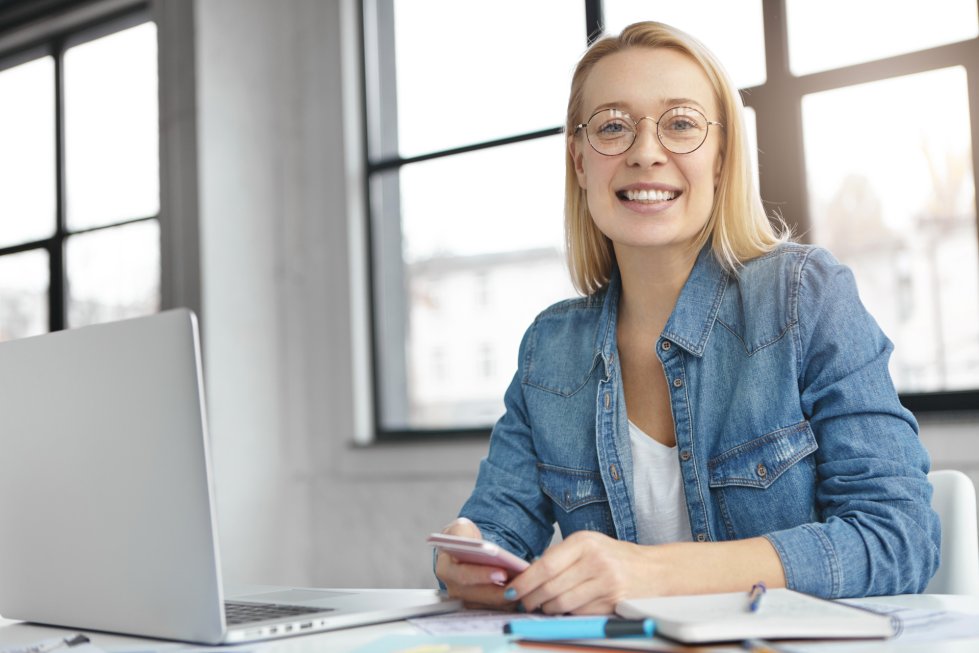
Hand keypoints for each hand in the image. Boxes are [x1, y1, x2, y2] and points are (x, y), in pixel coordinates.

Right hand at [434, 517, 517, 609]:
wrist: (465, 549)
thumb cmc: (463, 537)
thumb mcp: (460, 528)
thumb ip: (461, 533)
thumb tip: (472, 544)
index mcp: (446, 569)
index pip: (463, 576)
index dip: (482, 575)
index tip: (502, 572)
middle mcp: (453, 588)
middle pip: (479, 595)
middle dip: (501, 591)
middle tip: (521, 584)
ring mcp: (465, 600)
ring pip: (489, 604)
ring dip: (508, 598)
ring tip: (526, 587)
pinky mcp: (478, 606)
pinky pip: (496, 607)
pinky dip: (510, 601)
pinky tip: (523, 591)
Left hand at [504, 532, 786, 613]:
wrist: (655, 570)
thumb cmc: (615, 557)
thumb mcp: (589, 546)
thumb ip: (561, 557)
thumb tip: (526, 575)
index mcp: (584, 542)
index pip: (544, 565)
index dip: (524, 582)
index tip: (511, 590)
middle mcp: (595, 559)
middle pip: (551, 587)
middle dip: (532, 599)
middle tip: (523, 603)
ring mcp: (606, 581)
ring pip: (563, 604)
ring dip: (548, 610)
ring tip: (543, 607)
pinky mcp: (614, 601)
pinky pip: (580, 613)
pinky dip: (569, 615)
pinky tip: (566, 610)